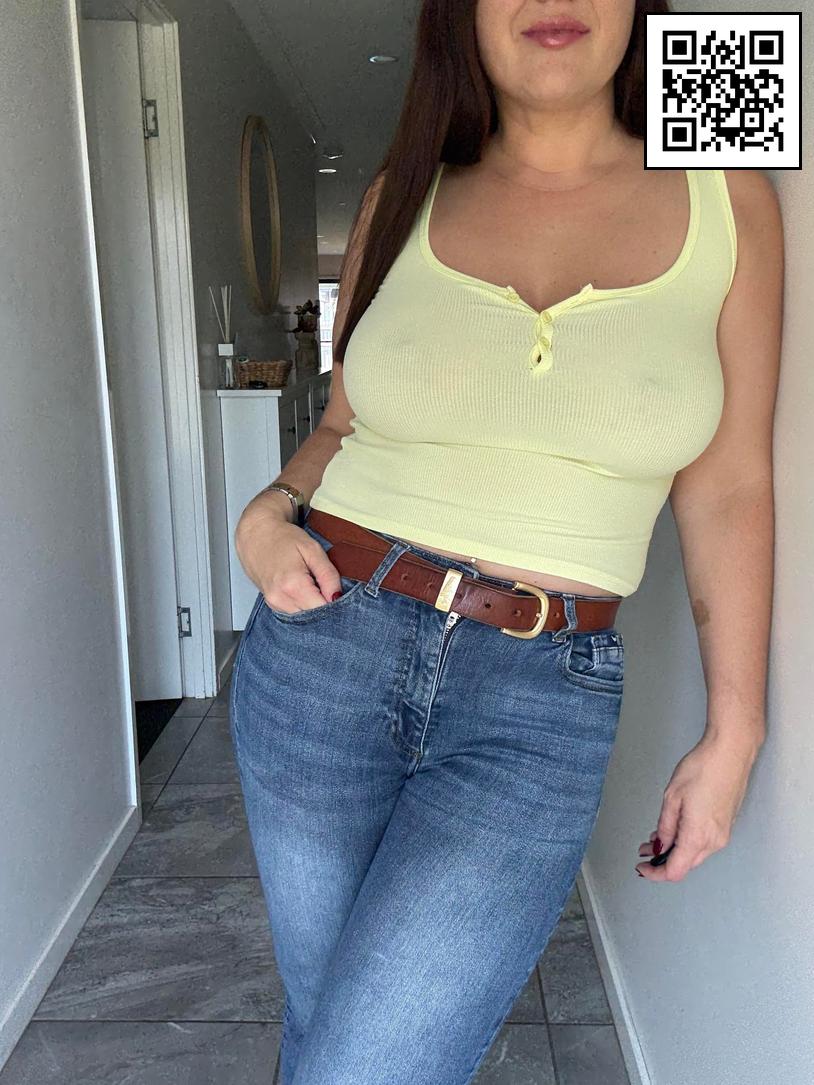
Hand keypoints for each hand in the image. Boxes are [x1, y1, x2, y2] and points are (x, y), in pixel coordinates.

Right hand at [235, 495, 341, 612]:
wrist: (257, 535)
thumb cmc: (283, 538)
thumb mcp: (312, 550)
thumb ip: (328, 575)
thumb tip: (338, 596)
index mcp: (293, 585)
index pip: (323, 609)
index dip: (334, 601)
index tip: (335, 589)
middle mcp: (281, 599)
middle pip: (314, 615)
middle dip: (324, 604)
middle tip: (324, 584)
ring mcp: (274, 603)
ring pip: (304, 616)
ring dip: (313, 604)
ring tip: (312, 583)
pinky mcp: (272, 604)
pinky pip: (295, 612)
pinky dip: (303, 604)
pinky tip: (302, 588)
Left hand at [634, 729, 762, 882]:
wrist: (731, 752)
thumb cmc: (702, 769)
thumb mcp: (672, 797)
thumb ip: (665, 827)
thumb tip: (659, 846)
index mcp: (698, 836)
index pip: (675, 871)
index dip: (655, 873)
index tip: (641, 866)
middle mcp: (714, 841)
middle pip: (686, 864)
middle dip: (663, 861)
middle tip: (644, 849)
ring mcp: (723, 833)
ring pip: (695, 853)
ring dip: (675, 850)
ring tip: (656, 836)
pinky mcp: (727, 824)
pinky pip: (705, 842)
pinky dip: (688, 841)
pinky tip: (676, 828)